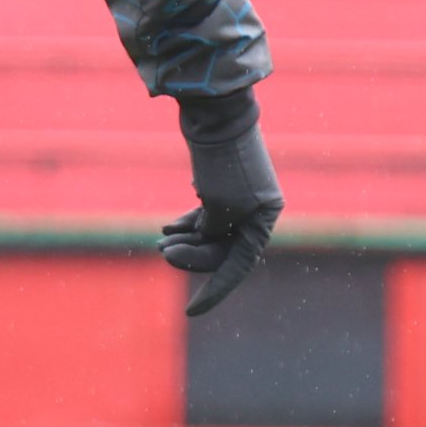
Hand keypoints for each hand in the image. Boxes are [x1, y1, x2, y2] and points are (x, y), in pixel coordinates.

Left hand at [160, 89, 280, 317]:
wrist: (215, 114)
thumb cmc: (221, 161)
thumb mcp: (217, 206)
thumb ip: (211, 233)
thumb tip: (203, 242)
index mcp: (265, 218)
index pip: (238, 267)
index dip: (215, 291)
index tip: (191, 313)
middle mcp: (256, 211)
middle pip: (221, 250)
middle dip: (192, 255)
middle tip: (163, 251)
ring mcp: (239, 198)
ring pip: (211, 233)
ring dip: (186, 240)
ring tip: (160, 240)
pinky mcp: (223, 186)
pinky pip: (206, 216)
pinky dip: (188, 224)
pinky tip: (168, 228)